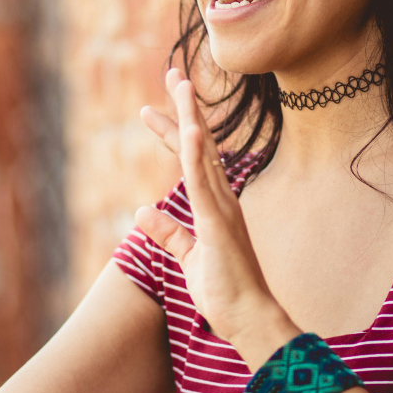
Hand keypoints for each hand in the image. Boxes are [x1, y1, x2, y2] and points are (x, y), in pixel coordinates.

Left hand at [134, 68, 298, 365]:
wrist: (250, 319)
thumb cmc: (225, 291)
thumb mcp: (187, 257)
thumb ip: (167, 233)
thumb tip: (142, 210)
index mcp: (216, 205)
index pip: (192, 158)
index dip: (175, 129)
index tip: (157, 105)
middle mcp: (223, 198)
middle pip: (200, 143)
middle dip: (186, 107)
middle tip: (172, 73)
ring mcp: (224, 208)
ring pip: (203, 153)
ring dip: (191, 117)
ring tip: (180, 84)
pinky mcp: (219, 223)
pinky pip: (204, 183)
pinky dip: (195, 155)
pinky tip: (189, 130)